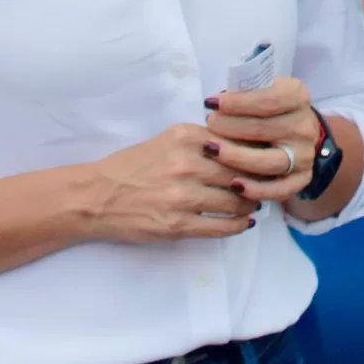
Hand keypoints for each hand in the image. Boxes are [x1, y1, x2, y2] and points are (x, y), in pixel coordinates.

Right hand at [80, 124, 256, 241]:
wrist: (96, 197)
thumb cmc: (132, 166)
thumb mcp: (167, 140)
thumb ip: (202, 140)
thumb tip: (245, 145)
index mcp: (185, 137)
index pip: (237, 141)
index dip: (256, 150)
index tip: (267, 156)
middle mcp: (187, 164)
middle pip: (241, 171)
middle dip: (258, 178)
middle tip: (267, 182)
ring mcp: (183, 196)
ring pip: (235, 200)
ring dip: (250, 203)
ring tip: (253, 202)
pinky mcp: (178, 225)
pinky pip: (221, 226)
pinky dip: (237, 225)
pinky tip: (243, 222)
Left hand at [204, 77, 322, 205]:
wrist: (295, 133)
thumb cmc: (268, 110)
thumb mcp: (263, 92)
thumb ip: (244, 95)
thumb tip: (215, 103)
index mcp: (297, 98)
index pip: (268, 100)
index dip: (238, 102)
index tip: (211, 103)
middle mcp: (304, 127)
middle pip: (263, 129)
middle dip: (230, 127)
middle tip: (208, 125)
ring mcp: (305, 155)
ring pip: (269, 161)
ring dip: (237, 157)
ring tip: (212, 150)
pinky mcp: (301, 179)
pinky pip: (280, 190)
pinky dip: (257, 189)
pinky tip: (234, 185)